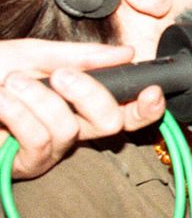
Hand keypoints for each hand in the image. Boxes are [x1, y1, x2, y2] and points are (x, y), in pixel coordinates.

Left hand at [0, 40, 164, 178]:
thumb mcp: (31, 54)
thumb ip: (79, 56)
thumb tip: (125, 53)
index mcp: (78, 102)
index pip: (126, 110)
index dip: (147, 106)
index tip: (150, 90)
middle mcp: (70, 128)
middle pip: (111, 123)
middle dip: (90, 93)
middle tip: (61, 76)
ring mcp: (48, 149)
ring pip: (70, 129)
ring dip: (38, 98)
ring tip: (11, 84)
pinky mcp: (25, 164)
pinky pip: (40, 140)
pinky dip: (17, 112)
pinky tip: (0, 100)